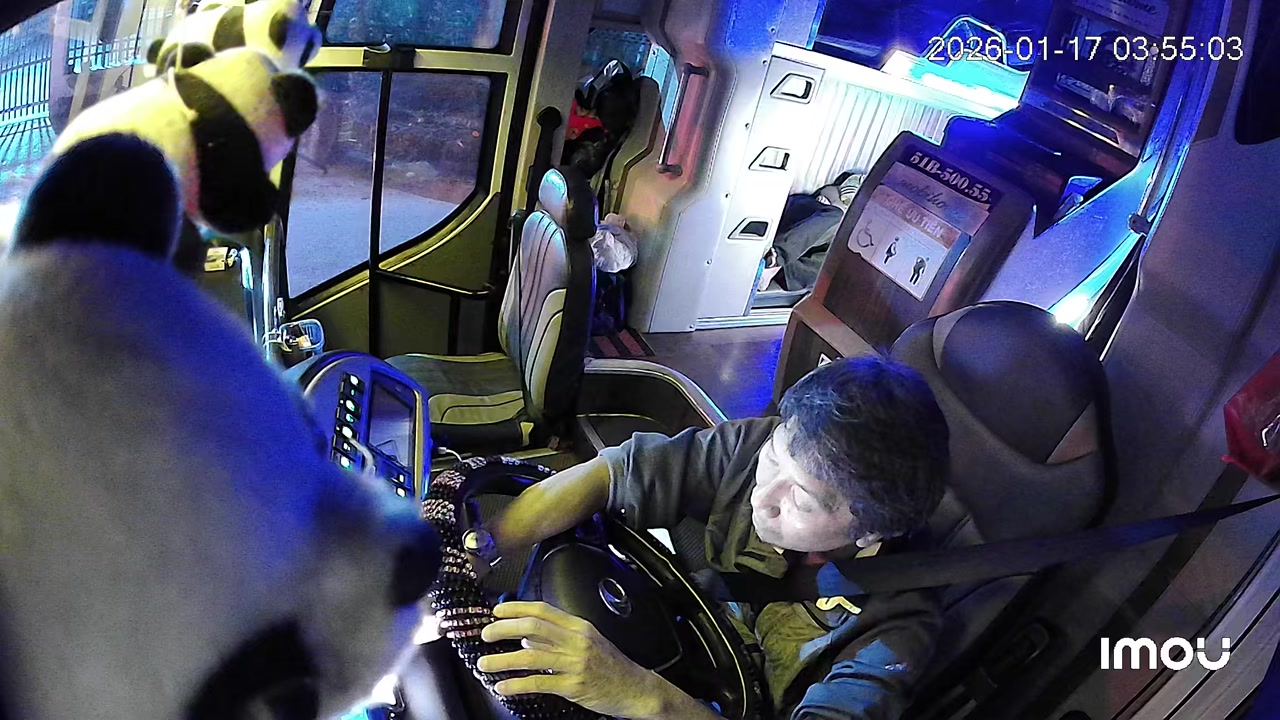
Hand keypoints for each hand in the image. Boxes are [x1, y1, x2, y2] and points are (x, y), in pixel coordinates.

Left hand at [477, 601, 664, 717]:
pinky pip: (539, 682)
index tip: (497, 612)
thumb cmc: (611, 666)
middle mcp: (577, 641)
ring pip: (531, 656)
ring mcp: (575, 663)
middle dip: (504, 629)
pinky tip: (503, 687)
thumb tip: (527, 636)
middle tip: (486, 634)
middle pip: (533, 627)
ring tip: (484, 664)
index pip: (542, 610)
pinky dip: (517, 684)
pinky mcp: (573, 686)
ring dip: (503, 660)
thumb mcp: (588, 642)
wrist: (635, 688)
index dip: (516, 608)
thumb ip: (558, 637)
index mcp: (579, 626)